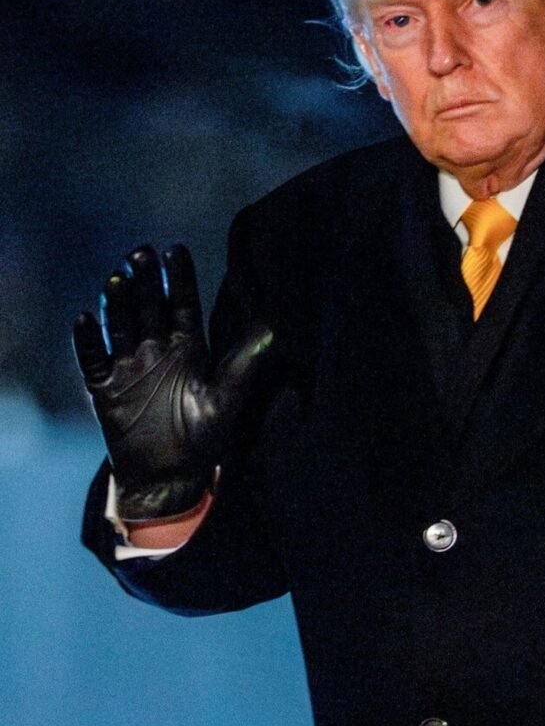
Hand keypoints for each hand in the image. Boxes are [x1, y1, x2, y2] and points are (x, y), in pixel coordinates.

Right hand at [73, 244, 272, 522]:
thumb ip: (247, 361)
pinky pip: (93, 359)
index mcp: (190, 346)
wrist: (171, 475)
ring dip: (118, 303)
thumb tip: (277, 327)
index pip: (183, 303)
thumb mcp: (230, 395)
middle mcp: (158, 349)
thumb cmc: (206, 434)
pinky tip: (86, 318)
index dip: (180, 278)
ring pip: (121, 326)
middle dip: (146, 281)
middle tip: (141, 252)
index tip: (175, 249)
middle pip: (149, 307)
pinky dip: (88, 340)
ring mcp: (129, 366)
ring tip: (117, 277)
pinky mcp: (105, 388)